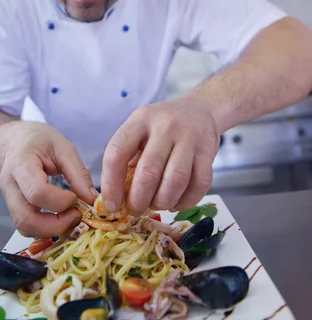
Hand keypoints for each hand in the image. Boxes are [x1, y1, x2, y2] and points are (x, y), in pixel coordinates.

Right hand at [0, 122, 96, 237]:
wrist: (13, 141)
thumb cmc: (38, 140)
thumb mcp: (62, 147)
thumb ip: (78, 173)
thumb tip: (93, 200)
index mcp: (21, 163)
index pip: (37, 192)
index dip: (60, 202)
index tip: (76, 197)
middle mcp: (9, 185)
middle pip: (26, 218)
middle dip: (56, 225)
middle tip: (77, 215)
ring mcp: (8, 199)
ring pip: (24, 227)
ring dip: (51, 230)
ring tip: (71, 217)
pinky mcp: (13, 208)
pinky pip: (27, 226)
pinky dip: (45, 229)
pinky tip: (61, 218)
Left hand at [100, 95, 219, 214]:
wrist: (201, 109)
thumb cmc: (163, 126)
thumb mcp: (141, 130)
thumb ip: (128, 159)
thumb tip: (116, 199)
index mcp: (141, 120)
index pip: (117, 153)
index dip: (110, 183)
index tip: (110, 204)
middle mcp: (165, 126)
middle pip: (148, 172)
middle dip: (139, 199)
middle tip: (136, 210)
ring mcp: (189, 138)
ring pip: (175, 181)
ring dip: (163, 201)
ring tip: (157, 204)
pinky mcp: (208, 152)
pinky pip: (199, 185)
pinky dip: (186, 202)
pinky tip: (176, 202)